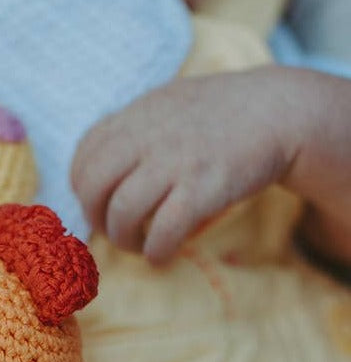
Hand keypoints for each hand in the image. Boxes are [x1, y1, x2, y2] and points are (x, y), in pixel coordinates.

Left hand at [71, 70, 296, 263]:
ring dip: (123, 239)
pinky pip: (163, 231)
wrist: (279, 110)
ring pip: (122, 211)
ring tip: (137, 245)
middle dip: (95, 217)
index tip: (99, 204)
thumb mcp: (166, 106)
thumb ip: (129, 131)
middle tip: (112, 229)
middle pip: (93, 186)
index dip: (83, 188)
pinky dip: (155, 251)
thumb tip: (91, 171)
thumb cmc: (217, 115)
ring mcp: (175, 161)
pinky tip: (161, 255)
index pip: (84, 156)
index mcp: (136, 116)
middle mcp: (149, 136)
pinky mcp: (203, 187)